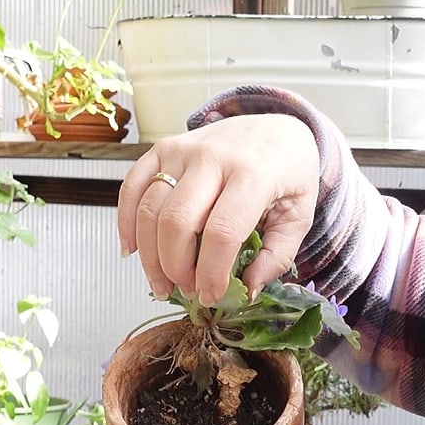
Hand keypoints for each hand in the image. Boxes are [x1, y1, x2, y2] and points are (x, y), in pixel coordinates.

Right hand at [118, 113, 319, 305]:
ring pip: (149, 209)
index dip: (211, 272)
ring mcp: (184, 150)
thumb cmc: (288, 174)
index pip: (222, 232)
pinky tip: (132, 250)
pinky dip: (125, 221)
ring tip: (161, 283)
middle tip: (187, 290)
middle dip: (176, 267)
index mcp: (253, 174)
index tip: (211, 295)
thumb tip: (247, 291)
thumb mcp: (299, 216)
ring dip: (149, 255)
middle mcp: (213, 157)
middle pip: (177, 222)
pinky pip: (132, 186)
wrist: (277, 128)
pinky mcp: (164, 148)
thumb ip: (277, 256)